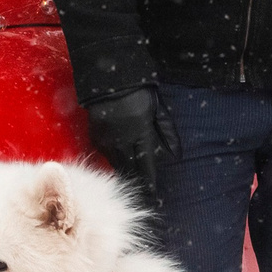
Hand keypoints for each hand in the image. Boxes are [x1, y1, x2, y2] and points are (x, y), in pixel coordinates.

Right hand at [82, 86, 167, 202]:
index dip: (150, 181)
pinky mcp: (95, 136)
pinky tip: (120, 158)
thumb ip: (167, 133)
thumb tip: (176, 156)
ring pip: (117, 163)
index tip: (154, 193)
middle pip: (131, 168)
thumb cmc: (139, 92)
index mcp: (140, 134)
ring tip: (133, 176)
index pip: (147, 165)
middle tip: (144, 191)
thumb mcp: (159, 110)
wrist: (109, 79)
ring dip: (126, 169)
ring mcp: (106, 140)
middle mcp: (122, 141)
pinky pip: (106, 154)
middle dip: (138, 178)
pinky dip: (114, 157)